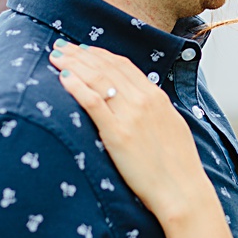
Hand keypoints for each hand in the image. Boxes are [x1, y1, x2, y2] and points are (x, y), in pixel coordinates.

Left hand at [49, 40, 211, 222]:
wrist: (182, 191)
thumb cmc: (177, 165)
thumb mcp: (170, 125)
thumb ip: (153, 108)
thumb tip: (137, 98)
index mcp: (156, 96)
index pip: (122, 65)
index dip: (99, 54)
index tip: (81, 48)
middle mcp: (143, 100)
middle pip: (106, 67)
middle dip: (80, 54)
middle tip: (60, 46)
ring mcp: (130, 116)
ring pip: (97, 79)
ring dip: (73, 64)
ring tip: (55, 57)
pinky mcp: (118, 134)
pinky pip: (93, 103)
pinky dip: (77, 86)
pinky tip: (63, 78)